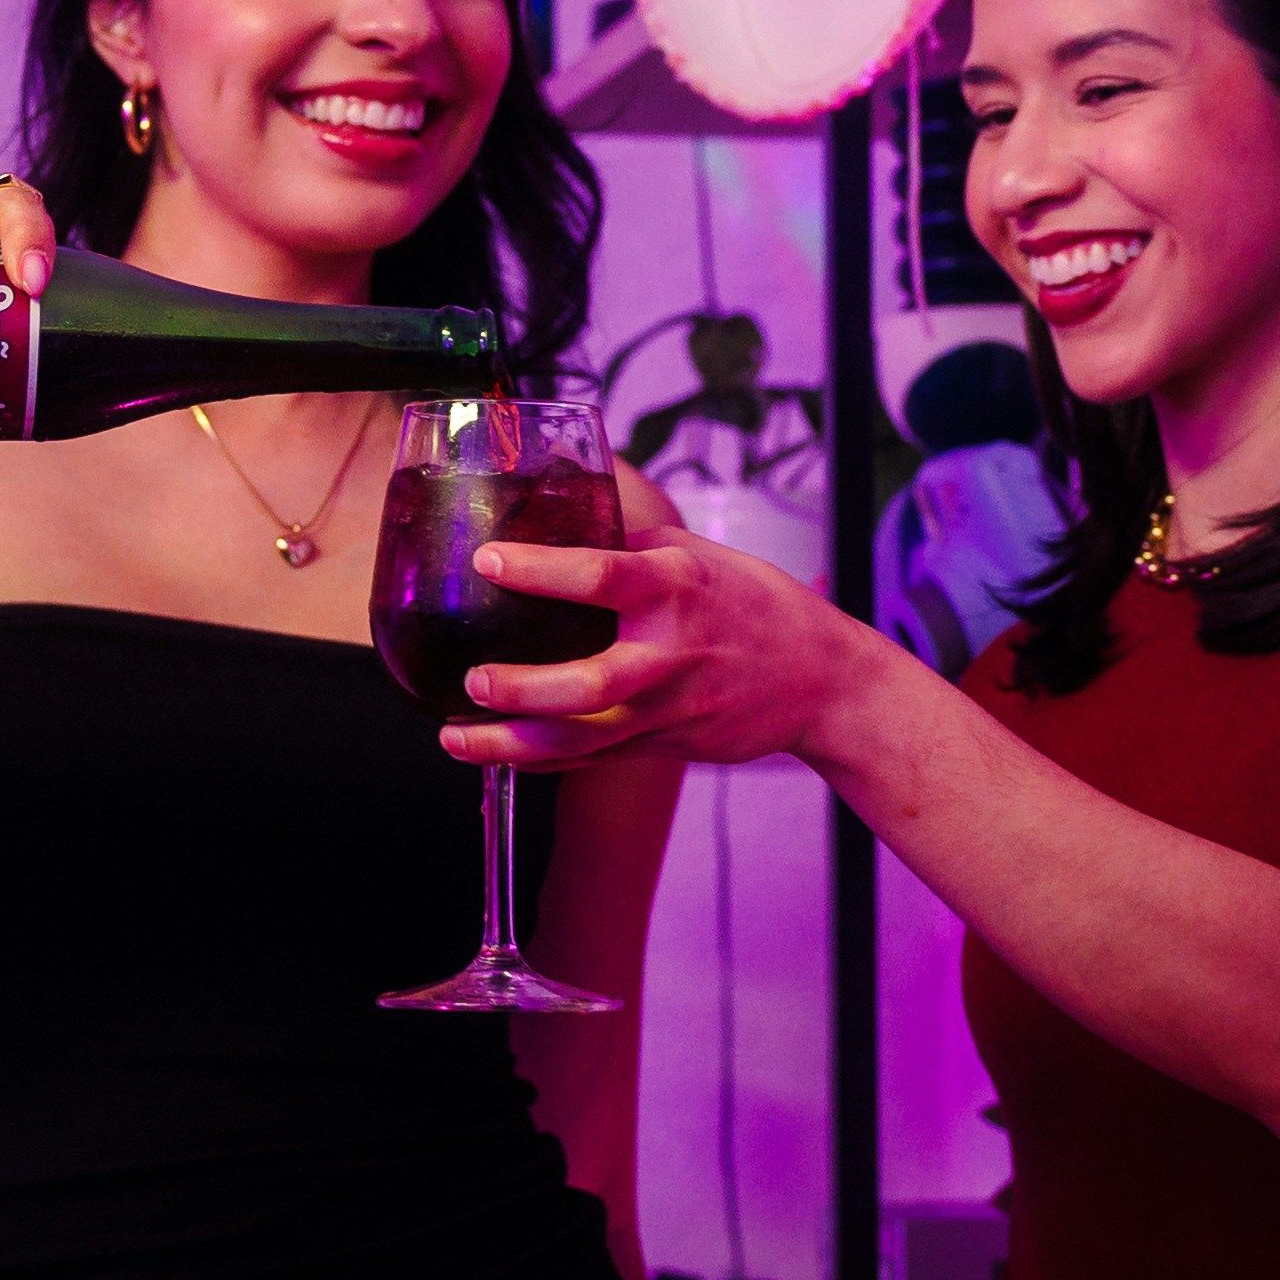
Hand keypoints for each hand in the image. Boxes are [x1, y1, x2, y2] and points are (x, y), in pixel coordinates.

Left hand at [437, 525, 891, 771]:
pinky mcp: (665, 744)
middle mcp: (672, 650)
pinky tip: (495, 754)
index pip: (603, 575)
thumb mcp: (702, 557)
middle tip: (474, 679)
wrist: (823, 682)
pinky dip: (540, 760)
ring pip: (583, 738)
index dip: (542, 569)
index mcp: (678, 587)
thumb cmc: (757, 608)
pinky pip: (592, 758)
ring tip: (455, 738)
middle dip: (525, 688)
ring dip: (514, 743)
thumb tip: (564, 518)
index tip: (488, 560)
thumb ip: (634, 547)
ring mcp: (669, 706)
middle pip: (593, 682)